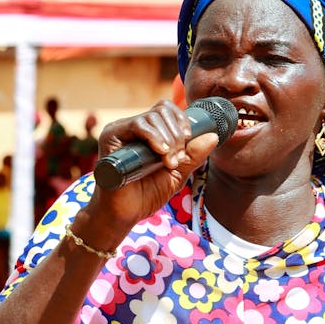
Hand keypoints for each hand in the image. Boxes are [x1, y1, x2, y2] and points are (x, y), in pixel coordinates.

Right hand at [86, 100, 218, 234]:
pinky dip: (154, 137)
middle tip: (177, 159)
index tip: (189, 139)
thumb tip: (213, 136)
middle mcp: (132, 127)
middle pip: (161, 110)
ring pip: (152, 117)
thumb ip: (193, 155)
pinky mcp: (111, 136)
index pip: (166, 109)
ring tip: (168, 162)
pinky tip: (161, 153)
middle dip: (177, 134)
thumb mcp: (177, 173)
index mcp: (146, 132)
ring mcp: (121, 130)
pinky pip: (137, 125)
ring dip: (168, 139)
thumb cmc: (146, 195)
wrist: (124, 214)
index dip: (181, 120)